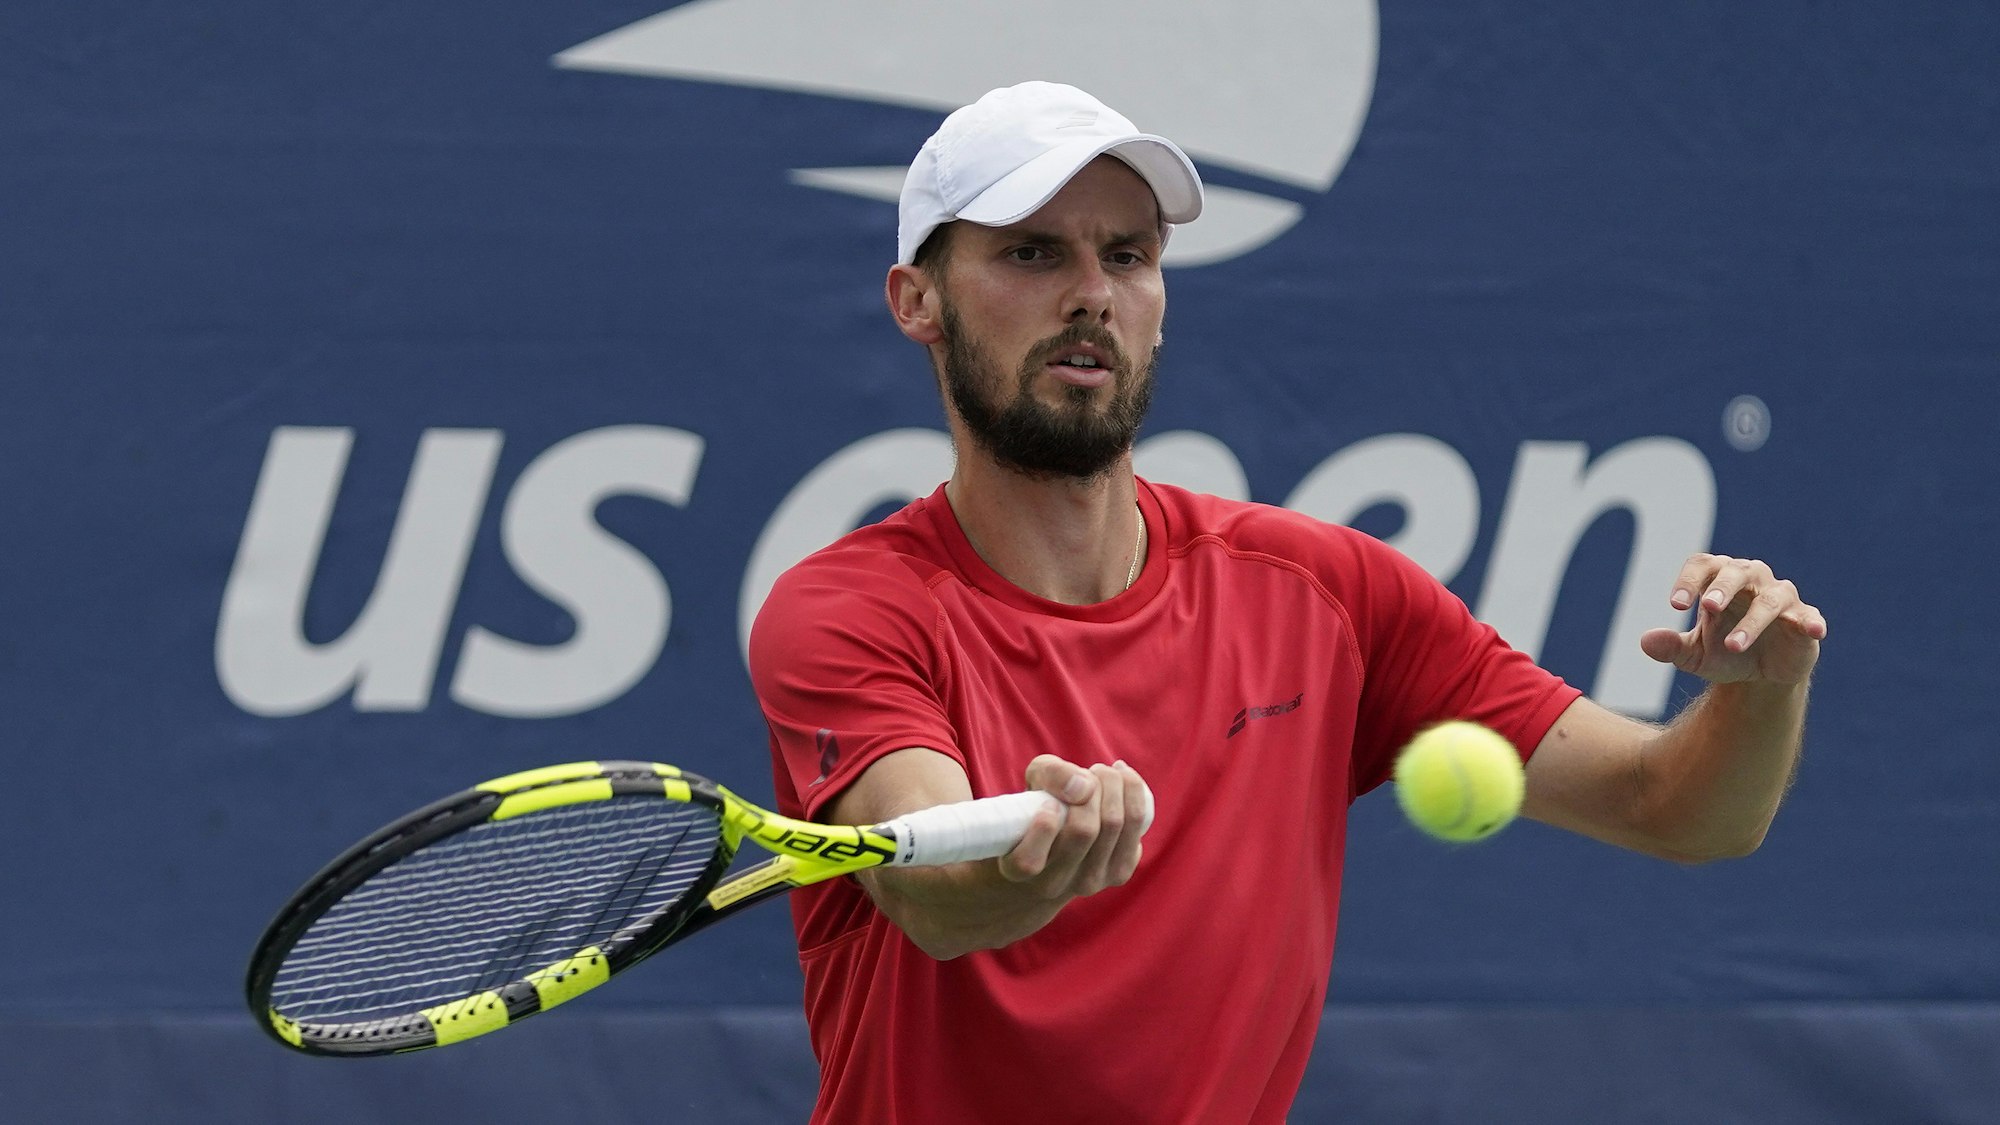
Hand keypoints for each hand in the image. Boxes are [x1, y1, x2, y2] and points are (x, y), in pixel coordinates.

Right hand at [1000, 755, 1152, 898]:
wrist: (1062, 845)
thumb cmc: (1040, 806)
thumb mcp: (1034, 783)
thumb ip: (1050, 776)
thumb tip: (1085, 787)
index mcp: (1018, 870)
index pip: (1029, 862)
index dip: (1043, 827)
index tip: (1049, 803)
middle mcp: (1052, 884)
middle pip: (1083, 830)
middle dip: (1092, 786)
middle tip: (1089, 771)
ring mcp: (1087, 884)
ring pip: (1113, 824)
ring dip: (1113, 784)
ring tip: (1103, 772)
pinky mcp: (1118, 875)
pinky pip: (1136, 826)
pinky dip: (1133, 792)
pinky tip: (1123, 780)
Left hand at [1639, 554, 1826, 685]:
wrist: (1761, 675)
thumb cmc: (1724, 652)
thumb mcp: (1695, 655)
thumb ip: (1672, 647)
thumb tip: (1645, 642)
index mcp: (1719, 580)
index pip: (1703, 566)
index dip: (1689, 580)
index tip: (1675, 604)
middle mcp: (1752, 581)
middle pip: (1737, 572)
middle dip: (1722, 587)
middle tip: (1707, 606)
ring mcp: (1781, 599)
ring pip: (1769, 600)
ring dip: (1752, 621)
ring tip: (1733, 645)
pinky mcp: (1805, 620)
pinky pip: (1809, 617)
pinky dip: (1811, 622)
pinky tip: (1812, 630)